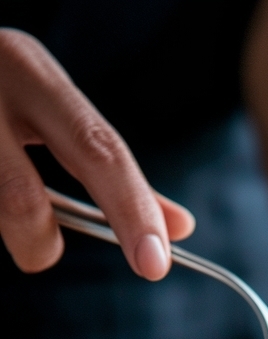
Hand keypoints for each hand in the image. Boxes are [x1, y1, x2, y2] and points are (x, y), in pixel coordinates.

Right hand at [0, 29, 193, 278]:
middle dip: (42, 245)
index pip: (96, 148)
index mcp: (31, 73)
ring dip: (14, 235)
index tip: (156, 262)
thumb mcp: (54, 109)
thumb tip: (178, 229)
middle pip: (22, 199)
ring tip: (21, 221)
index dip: (131, 209)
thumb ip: (111, 169)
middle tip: (49, 262)